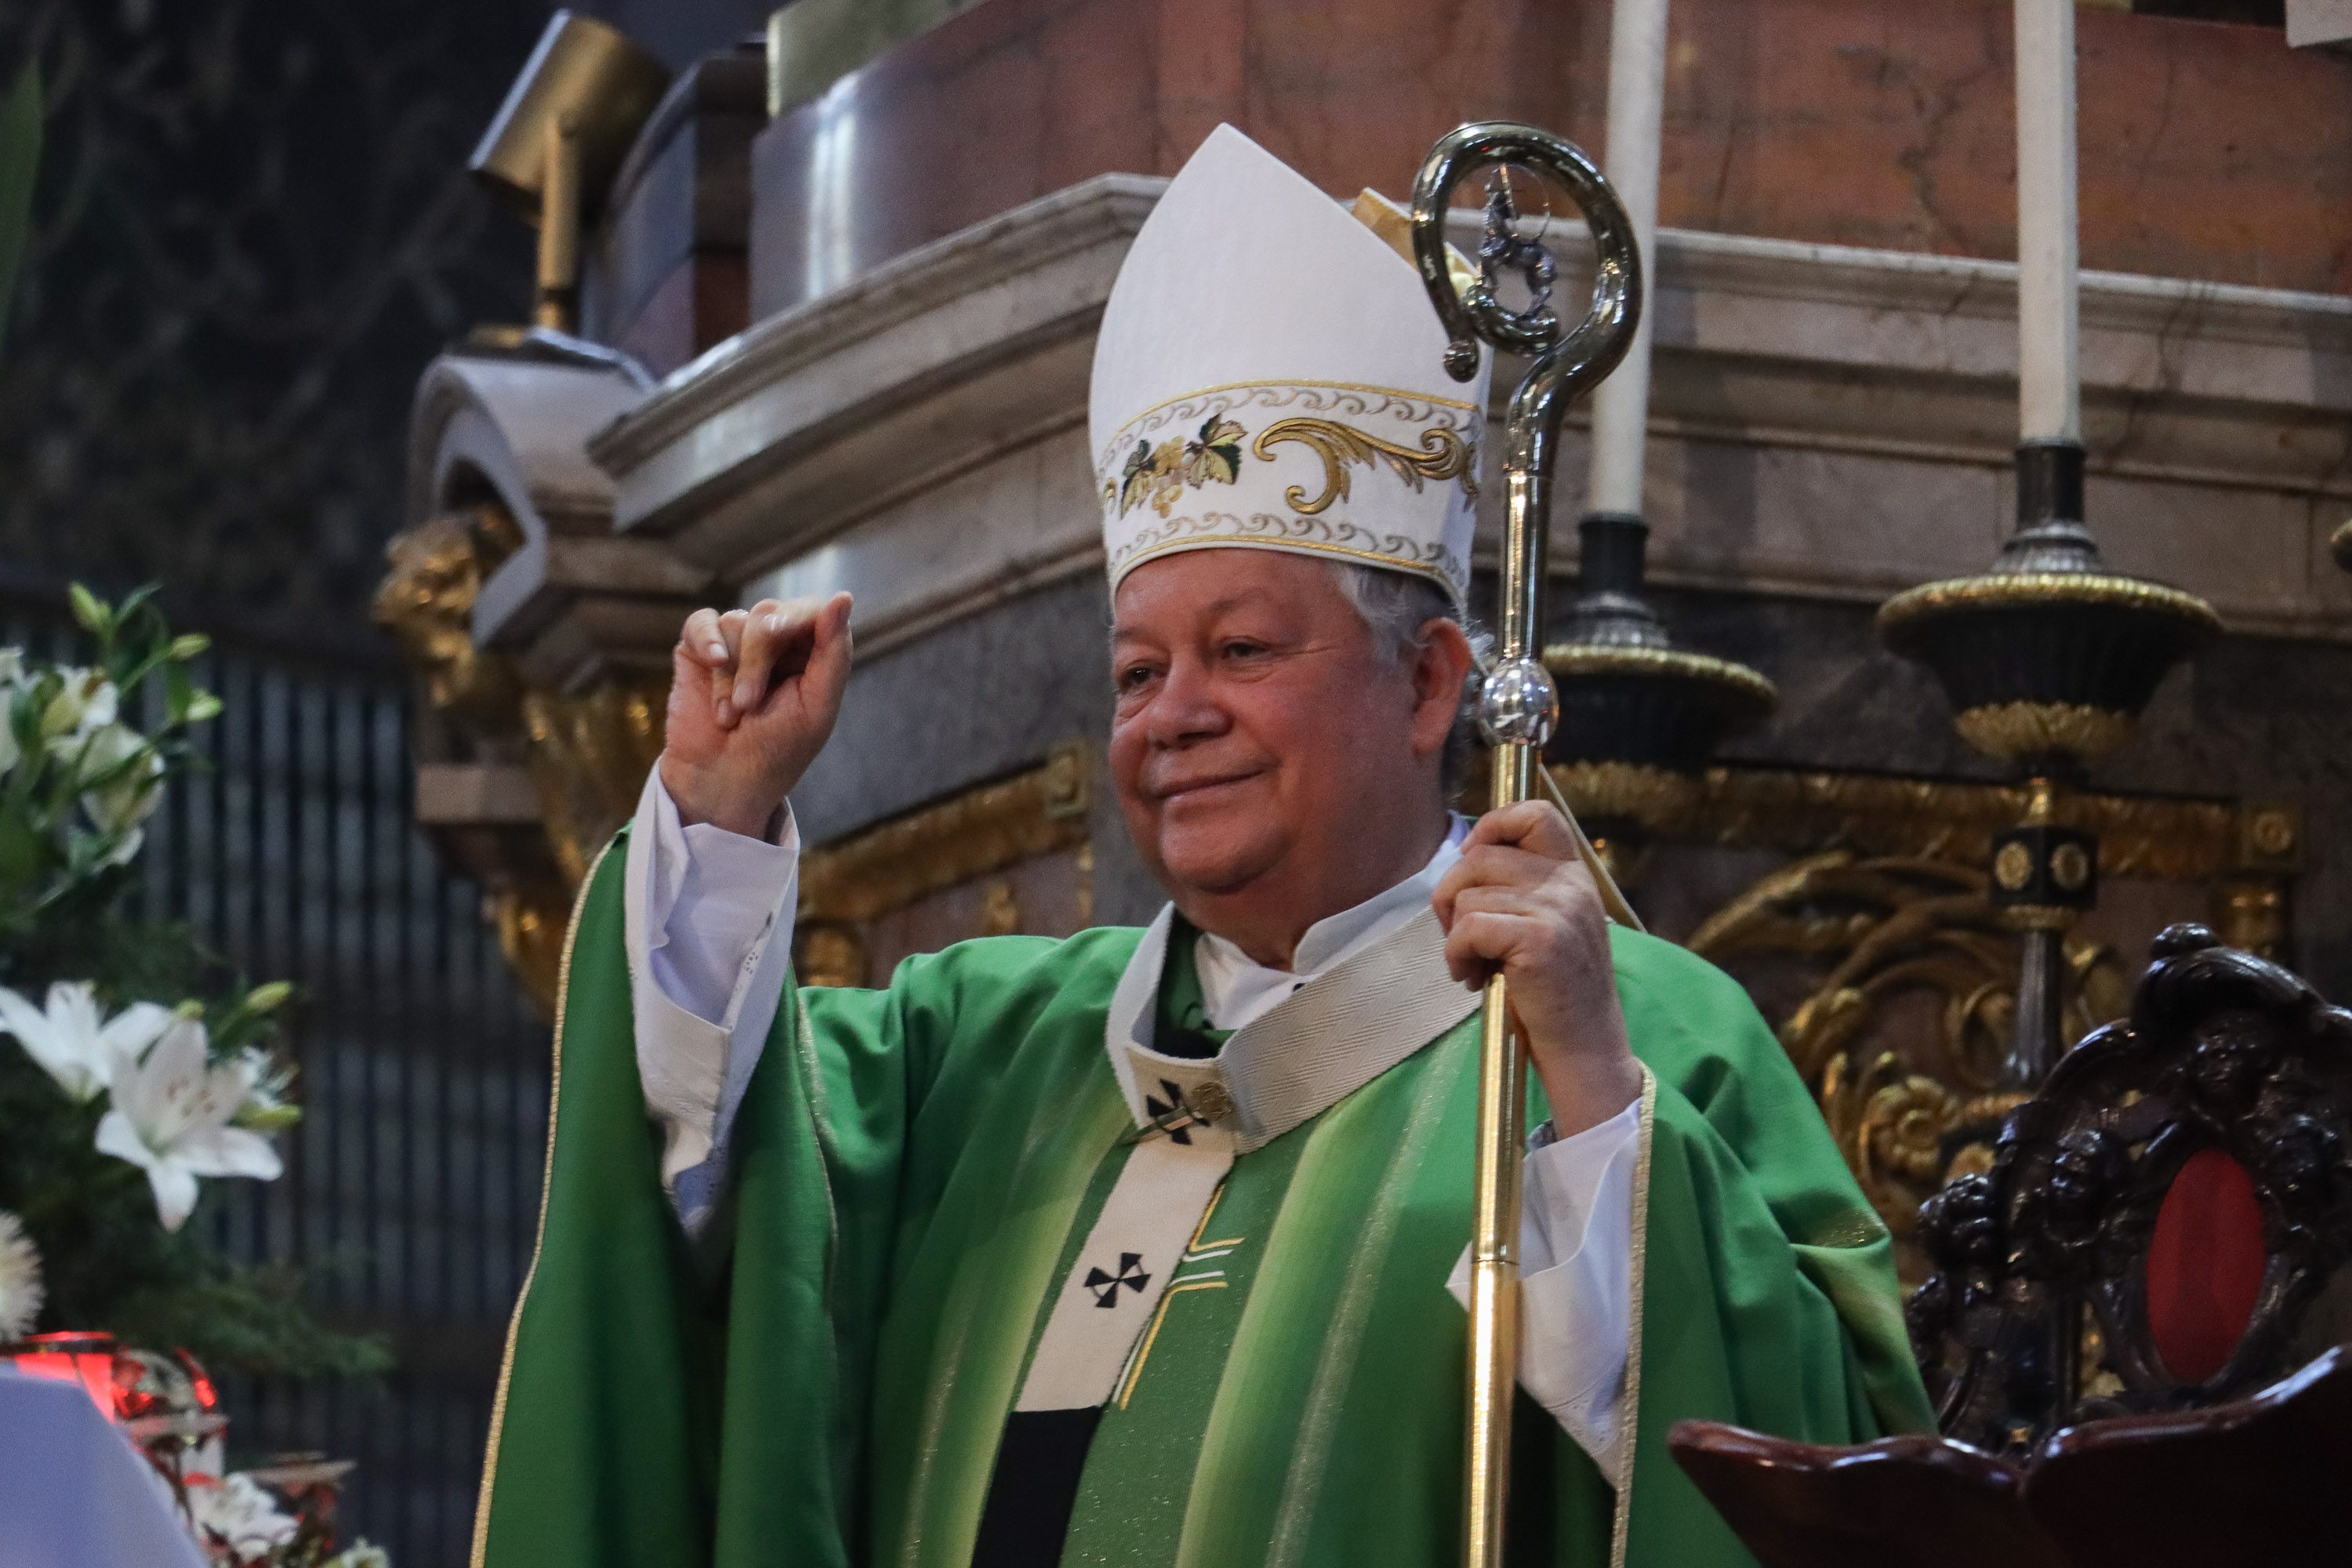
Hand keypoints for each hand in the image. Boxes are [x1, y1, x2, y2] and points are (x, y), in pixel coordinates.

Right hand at [658, 593, 853, 837]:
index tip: (782, 645)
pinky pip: (702, 622)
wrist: (721, 781)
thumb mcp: (816, 707)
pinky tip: (711, 663)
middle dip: (758, 661)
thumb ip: (834, 652)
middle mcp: (776, 643)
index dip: (795, 622)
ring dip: (731, 674)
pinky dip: (706, 640)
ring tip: (731, 714)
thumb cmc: (776, 751)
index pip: (811, 611)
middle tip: (749, 706)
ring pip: (735, 621)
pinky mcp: (699, 650)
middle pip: (769, 615)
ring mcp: (736, 644)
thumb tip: (843, 597)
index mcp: (811, 654)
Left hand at [1431, 800, 1640, 1137]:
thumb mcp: (1548, 926)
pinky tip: (1470, 979)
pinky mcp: (1540, 941)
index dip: (1493, 825)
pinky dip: (1456, 955)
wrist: (1585, 1048)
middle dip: (1452, 895)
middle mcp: (1570, 886)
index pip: (1535, 814)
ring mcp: (1558, 911)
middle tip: (1461, 937)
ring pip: (1467, 894)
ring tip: (1473, 966)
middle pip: (1480, 856)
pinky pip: (1468, 928)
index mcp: (1574, 876)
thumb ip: (1520, 889)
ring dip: (1454, 935)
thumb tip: (1464, 859)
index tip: (1471, 859)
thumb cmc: (1554, 992)